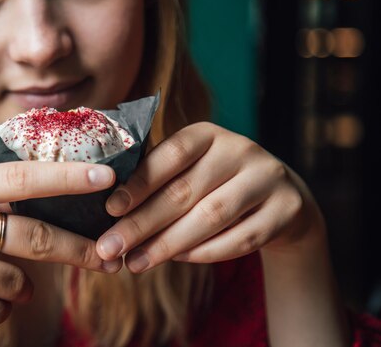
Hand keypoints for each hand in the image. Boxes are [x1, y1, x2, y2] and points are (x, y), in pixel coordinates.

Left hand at [96, 122, 324, 271]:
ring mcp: (268, 177)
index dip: (138, 182)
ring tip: (135, 263)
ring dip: (168, 244)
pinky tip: (177, 260)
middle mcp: (240, 149)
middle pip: (184, 190)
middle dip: (141, 223)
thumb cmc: (215, 183)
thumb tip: (108, 211)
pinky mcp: (287, 209)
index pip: (170, 154)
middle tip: (110, 248)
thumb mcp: (191, 169)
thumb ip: (156, 179)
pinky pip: (240, 238)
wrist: (279, 198)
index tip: (110, 209)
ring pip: (211, 216)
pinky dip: (205, 252)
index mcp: (208, 134)